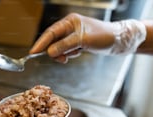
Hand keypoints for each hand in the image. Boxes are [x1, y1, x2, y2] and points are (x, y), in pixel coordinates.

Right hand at [30, 13, 145, 62]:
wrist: (119, 41)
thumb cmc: (104, 36)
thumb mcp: (83, 41)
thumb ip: (65, 45)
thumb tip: (49, 52)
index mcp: (70, 21)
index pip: (51, 33)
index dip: (41, 43)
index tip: (32, 52)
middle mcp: (70, 27)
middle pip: (53, 40)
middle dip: (55, 51)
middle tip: (61, 59)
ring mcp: (73, 35)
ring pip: (59, 47)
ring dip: (63, 54)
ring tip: (72, 55)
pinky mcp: (77, 42)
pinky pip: (67, 50)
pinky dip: (69, 54)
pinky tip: (78, 53)